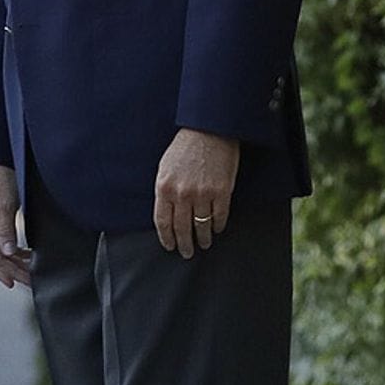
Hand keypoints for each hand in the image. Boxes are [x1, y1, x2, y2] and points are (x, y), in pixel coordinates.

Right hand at [0, 163, 31, 287]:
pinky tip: (27, 259)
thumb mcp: (4, 205)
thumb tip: (10, 253)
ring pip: (0, 253)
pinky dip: (15, 253)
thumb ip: (6, 230)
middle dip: (12, 271)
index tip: (11, 282)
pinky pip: (2, 245)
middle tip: (30, 282)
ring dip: (15, 264)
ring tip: (31, 275)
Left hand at [153, 128, 239, 258]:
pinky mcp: (222, 192)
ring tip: (204, 244)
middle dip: (184, 244)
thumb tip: (167, 212)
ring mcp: (202, 194)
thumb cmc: (184, 148)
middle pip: (182, 228)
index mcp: (164, 187)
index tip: (169, 246)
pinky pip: (219, 216)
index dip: (166, 237)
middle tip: (187, 253)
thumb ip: (165, 190)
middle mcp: (182, 194)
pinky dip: (218, 226)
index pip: (163, 221)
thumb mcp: (165, 168)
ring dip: (203, 238)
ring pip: (202, 225)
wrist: (208, 131)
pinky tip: (216, 229)